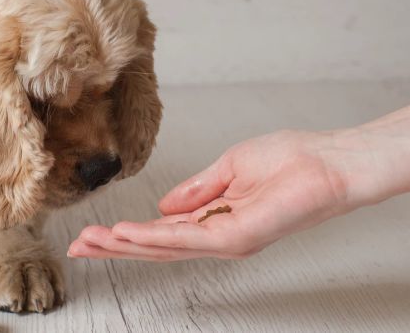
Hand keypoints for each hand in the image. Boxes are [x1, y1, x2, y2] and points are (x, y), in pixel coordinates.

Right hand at [68, 130, 354, 260]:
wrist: (330, 162)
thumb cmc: (293, 161)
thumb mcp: (230, 168)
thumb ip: (196, 189)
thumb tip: (163, 204)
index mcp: (215, 219)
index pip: (162, 232)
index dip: (126, 235)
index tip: (93, 233)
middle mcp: (218, 236)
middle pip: (157, 248)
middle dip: (116, 248)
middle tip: (79, 246)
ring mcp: (228, 239)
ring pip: (166, 248)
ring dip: (125, 245)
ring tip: (92, 241)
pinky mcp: (238, 236)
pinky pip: (188, 239)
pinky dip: (155, 237)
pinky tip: (127, 233)